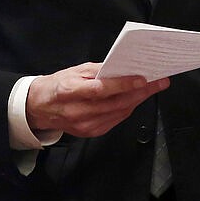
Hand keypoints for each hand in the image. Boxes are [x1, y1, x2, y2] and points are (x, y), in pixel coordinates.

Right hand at [26, 62, 168, 137]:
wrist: (40, 107)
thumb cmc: (59, 84)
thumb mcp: (76, 70)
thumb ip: (99, 70)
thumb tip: (122, 67)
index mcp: (71, 91)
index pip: (102, 89)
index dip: (123, 85)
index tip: (143, 79)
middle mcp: (78, 111)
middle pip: (116, 103)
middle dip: (141, 92)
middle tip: (159, 82)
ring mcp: (84, 125)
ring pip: (118, 113)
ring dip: (138, 100)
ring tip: (152, 88)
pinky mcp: (89, 133)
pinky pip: (114, 120)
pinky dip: (127, 109)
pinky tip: (135, 99)